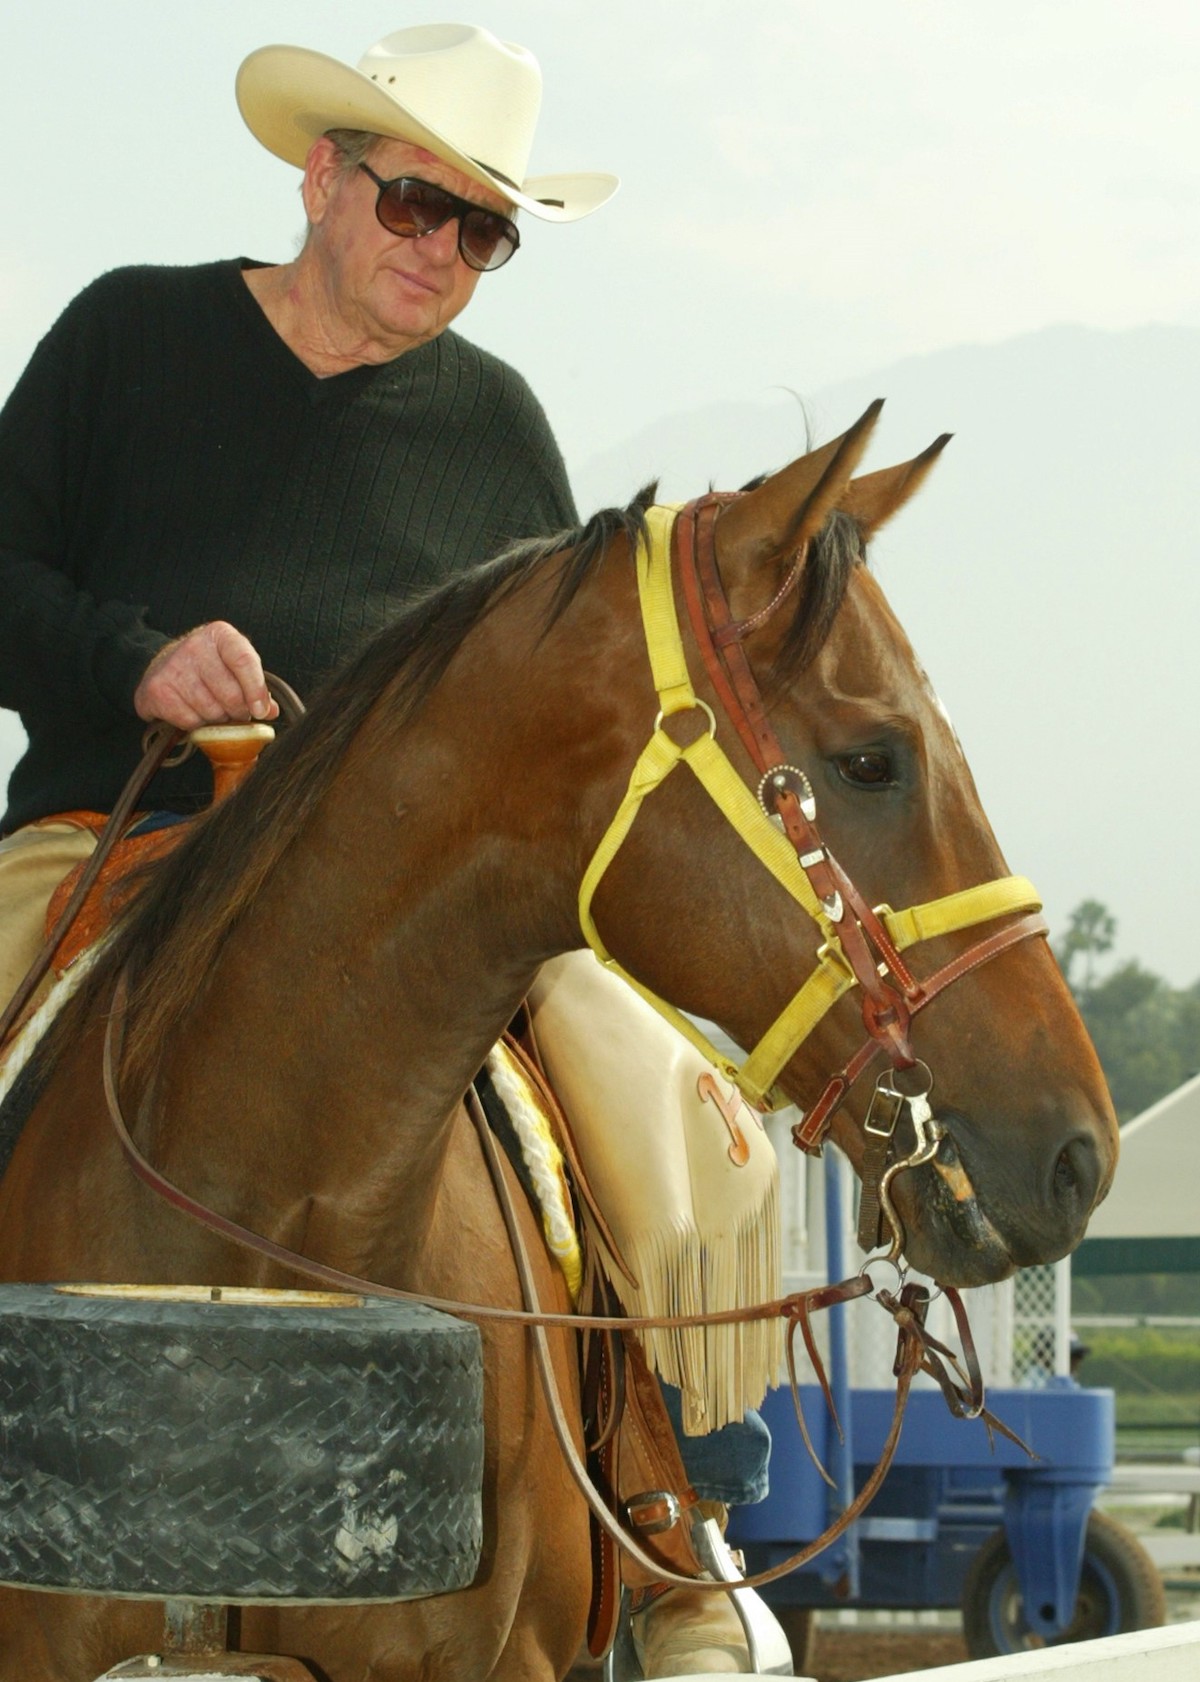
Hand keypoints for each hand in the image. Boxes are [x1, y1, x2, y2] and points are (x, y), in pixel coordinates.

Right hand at [133, 621, 279, 728]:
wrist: (162, 664)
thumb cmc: (208, 665)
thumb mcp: (236, 665)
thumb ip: (257, 685)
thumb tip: (270, 711)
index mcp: (221, 635)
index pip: (244, 662)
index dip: (256, 691)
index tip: (261, 711)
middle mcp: (195, 646)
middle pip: (230, 694)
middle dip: (239, 712)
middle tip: (236, 712)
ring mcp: (173, 667)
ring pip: (211, 712)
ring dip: (218, 720)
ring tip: (214, 709)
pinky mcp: (158, 689)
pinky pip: (190, 722)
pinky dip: (197, 725)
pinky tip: (194, 712)